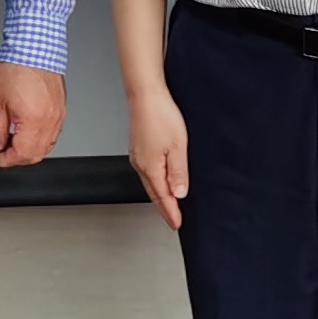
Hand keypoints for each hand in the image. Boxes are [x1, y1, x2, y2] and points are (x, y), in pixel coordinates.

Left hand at [0, 63, 65, 168]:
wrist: (34, 48)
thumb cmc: (15, 68)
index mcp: (33, 120)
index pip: (21, 154)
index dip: (6, 162)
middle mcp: (50, 120)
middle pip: (36, 154)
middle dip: (18, 159)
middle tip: (3, 154)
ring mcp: (59, 115)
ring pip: (47, 146)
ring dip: (30, 150)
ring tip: (14, 143)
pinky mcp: (62, 109)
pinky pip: (54, 134)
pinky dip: (41, 140)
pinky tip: (28, 134)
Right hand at [128, 88, 191, 228]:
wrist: (145, 93)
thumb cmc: (160, 115)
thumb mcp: (178, 147)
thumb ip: (178, 173)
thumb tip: (179, 193)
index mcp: (150, 168)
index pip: (162, 198)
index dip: (171, 213)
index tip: (177, 224)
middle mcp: (141, 164)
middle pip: (154, 193)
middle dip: (164, 208)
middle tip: (173, 220)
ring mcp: (138, 155)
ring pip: (150, 182)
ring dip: (160, 195)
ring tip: (169, 204)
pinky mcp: (139, 146)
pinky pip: (148, 171)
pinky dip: (156, 180)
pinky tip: (161, 179)